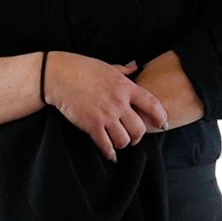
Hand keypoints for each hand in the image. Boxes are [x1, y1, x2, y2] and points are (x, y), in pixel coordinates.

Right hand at [40, 51, 165, 158]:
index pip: (152, 104)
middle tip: (133, 137)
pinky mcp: (92, 125)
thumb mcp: (108, 66)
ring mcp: (106, 115)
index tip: (163, 125)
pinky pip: (106, 146)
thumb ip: (124, 70)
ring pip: (124, 140)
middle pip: (140, 129)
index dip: (161, 117)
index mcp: (125, 87)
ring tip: (118, 142)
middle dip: (138, 136)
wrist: (58, 75)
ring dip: (122, 143)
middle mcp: (119, 103)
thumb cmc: (82, 68)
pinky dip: (109, 153)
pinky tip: (110, 155)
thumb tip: (136, 66)